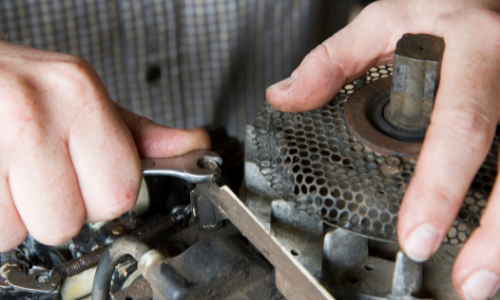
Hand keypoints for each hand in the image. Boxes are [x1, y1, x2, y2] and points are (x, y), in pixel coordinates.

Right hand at [0, 42, 209, 251]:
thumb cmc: (18, 86)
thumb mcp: (82, 98)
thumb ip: (135, 132)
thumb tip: (192, 144)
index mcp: (80, 96)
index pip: (120, 192)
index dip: (103, 196)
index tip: (86, 178)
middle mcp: (35, 114)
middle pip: (69, 222)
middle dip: (58, 210)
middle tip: (42, 176)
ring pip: (21, 232)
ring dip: (17, 215)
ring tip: (12, 174)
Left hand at [266, 1, 499, 298]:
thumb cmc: (437, 8)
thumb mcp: (382, 21)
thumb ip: (332, 60)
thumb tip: (285, 96)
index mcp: (470, 50)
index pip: (458, 125)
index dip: (441, 185)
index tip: (417, 236)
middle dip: (495, 233)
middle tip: (466, 280)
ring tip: (485, 279)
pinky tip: (497, 241)